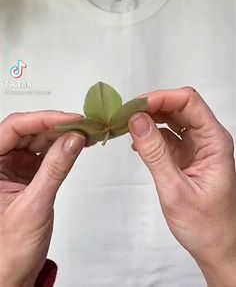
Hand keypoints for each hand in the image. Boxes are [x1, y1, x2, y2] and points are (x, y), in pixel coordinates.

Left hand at [0, 111, 88, 286]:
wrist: (13, 274)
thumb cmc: (9, 249)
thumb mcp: (34, 204)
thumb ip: (55, 169)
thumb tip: (73, 139)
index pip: (12, 129)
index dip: (42, 119)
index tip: (68, 119)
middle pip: (27, 131)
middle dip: (55, 126)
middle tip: (82, 125)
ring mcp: (12, 167)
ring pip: (37, 140)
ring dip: (61, 135)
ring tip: (85, 133)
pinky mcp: (27, 174)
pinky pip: (45, 153)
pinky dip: (62, 148)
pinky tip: (77, 145)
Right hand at [128, 86, 235, 286]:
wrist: (216, 248)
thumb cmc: (205, 225)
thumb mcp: (175, 189)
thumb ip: (155, 153)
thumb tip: (136, 120)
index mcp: (214, 141)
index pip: (189, 102)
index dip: (162, 98)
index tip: (136, 106)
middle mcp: (208, 138)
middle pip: (180, 106)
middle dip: (152, 105)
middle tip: (125, 113)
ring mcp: (197, 146)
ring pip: (173, 118)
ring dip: (150, 118)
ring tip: (127, 124)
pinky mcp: (187, 156)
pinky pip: (168, 135)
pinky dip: (150, 134)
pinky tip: (137, 141)